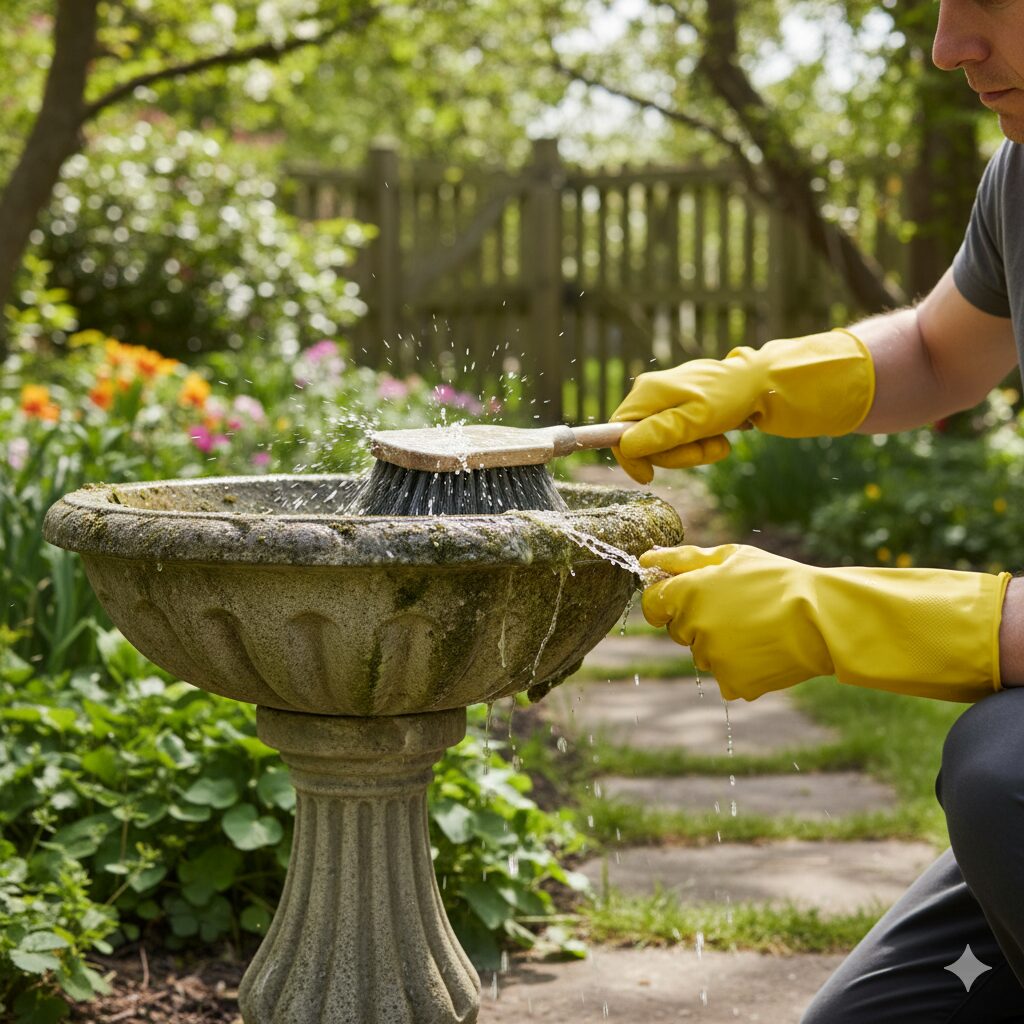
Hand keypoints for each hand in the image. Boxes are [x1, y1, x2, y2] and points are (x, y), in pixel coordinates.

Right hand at [611, 329, 874, 483]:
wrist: (777, 384)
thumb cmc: (737, 397)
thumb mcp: (697, 419)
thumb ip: (659, 434)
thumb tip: (625, 448)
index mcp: (649, 392)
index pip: (618, 432)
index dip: (631, 457)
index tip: (649, 476)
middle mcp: (656, 394)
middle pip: (643, 442)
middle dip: (675, 454)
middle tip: (708, 449)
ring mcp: (674, 402)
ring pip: (666, 445)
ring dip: (694, 452)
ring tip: (721, 440)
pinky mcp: (692, 411)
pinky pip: (685, 439)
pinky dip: (703, 444)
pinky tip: (724, 434)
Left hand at [640, 544, 1008, 702]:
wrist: (823, 618)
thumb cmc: (777, 579)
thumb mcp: (732, 557)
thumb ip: (682, 559)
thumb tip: (645, 560)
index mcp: (687, 593)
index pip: (651, 604)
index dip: (665, 601)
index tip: (685, 599)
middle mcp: (693, 628)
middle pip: (679, 630)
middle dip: (699, 620)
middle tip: (738, 608)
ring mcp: (712, 659)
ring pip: (703, 654)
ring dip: (721, 644)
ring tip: (756, 627)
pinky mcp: (733, 683)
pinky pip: (726, 676)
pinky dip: (742, 667)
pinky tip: (764, 649)